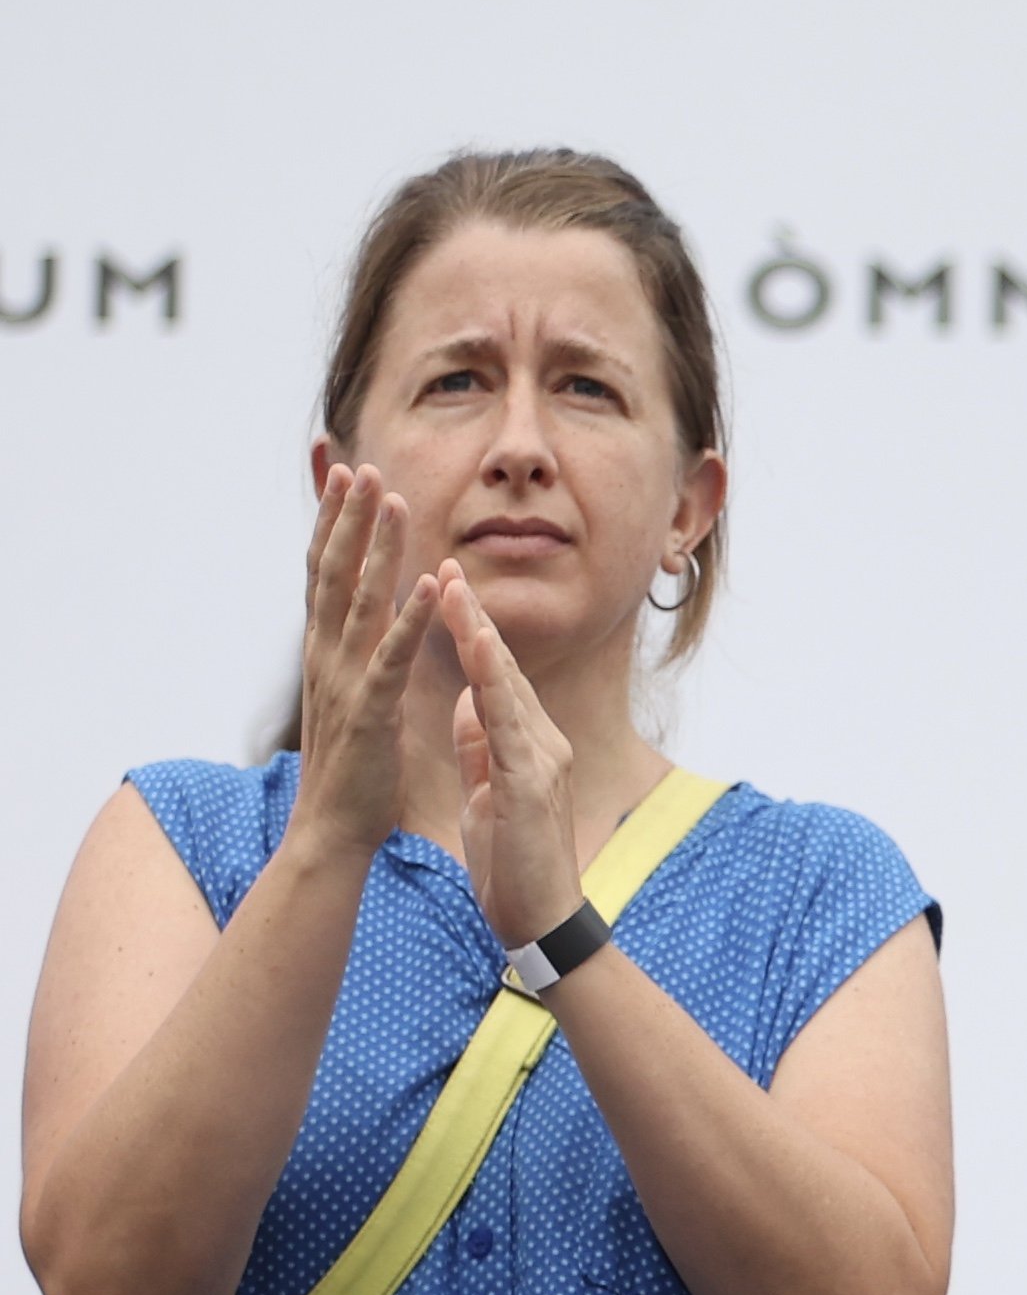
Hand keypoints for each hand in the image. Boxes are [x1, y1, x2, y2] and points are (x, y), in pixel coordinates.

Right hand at [287, 465, 431, 858]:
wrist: (333, 830)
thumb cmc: (353, 766)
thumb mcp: (351, 696)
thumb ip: (354, 654)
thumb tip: (358, 615)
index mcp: (326, 653)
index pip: (325, 574)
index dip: (333, 523)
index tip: (343, 473)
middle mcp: (327, 657)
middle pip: (334, 572)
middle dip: (349, 517)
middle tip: (360, 464)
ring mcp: (345, 681)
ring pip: (360, 601)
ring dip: (379, 548)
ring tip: (396, 499)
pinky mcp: (371, 711)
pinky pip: (393, 656)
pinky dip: (412, 617)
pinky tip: (434, 582)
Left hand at [431, 566, 589, 946]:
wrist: (541, 921)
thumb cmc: (514, 867)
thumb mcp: (490, 795)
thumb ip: (483, 747)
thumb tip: (467, 704)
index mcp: (526, 746)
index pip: (494, 679)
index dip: (469, 634)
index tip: (443, 590)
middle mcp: (541, 742)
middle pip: (502, 668)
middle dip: (471, 617)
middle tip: (445, 566)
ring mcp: (541, 758)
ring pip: (506, 683)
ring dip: (478, 634)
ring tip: (452, 589)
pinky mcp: (531, 779)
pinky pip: (506, 719)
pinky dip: (490, 679)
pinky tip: (474, 648)